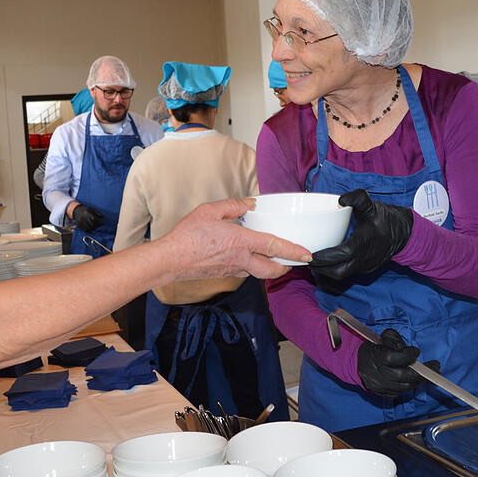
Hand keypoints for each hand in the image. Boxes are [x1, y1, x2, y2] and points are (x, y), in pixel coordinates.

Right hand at [72, 204, 103, 230]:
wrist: (76, 211)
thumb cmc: (85, 209)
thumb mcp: (91, 209)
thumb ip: (97, 212)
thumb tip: (103, 216)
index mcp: (86, 213)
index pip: (94, 219)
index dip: (99, 222)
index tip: (103, 223)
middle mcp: (83, 218)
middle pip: (92, 224)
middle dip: (97, 226)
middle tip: (100, 226)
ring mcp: (80, 222)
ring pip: (88, 228)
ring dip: (94, 228)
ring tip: (96, 227)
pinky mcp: (78, 225)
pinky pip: (85, 230)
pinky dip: (89, 230)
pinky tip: (92, 229)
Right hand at [158, 198, 312, 281]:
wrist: (170, 260)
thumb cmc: (187, 236)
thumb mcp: (209, 211)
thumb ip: (232, 206)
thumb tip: (249, 204)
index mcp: (241, 242)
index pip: (274, 247)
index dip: (294, 251)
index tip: (307, 254)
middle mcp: (241, 259)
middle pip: (272, 270)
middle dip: (286, 267)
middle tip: (293, 260)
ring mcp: (232, 270)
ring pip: (259, 272)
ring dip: (269, 266)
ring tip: (271, 256)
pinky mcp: (224, 274)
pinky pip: (244, 271)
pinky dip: (252, 265)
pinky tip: (246, 256)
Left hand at [309, 189, 412, 279]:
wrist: (404, 232)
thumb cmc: (385, 218)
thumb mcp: (372, 205)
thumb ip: (358, 198)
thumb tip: (341, 199)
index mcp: (365, 243)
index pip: (342, 254)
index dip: (325, 257)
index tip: (309, 253)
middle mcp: (366, 258)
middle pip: (339, 272)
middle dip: (320, 268)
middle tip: (305, 258)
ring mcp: (366, 266)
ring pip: (342, 274)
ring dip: (326, 270)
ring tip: (312, 260)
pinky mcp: (365, 269)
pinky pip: (347, 272)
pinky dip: (335, 268)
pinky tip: (325, 260)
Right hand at [357, 328, 439, 396]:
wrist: (357, 364)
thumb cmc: (374, 349)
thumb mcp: (382, 338)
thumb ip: (395, 339)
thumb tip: (409, 349)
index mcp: (376, 357)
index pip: (394, 357)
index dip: (408, 355)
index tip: (416, 351)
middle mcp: (377, 373)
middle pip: (404, 376)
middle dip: (422, 372)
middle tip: (436, 367)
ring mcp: (381, 386)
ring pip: (405, 386)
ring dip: (419, 380)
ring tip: (428, 373)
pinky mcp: (384, 394)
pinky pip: (402, 392)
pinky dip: (410, 385)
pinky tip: (415, 379)